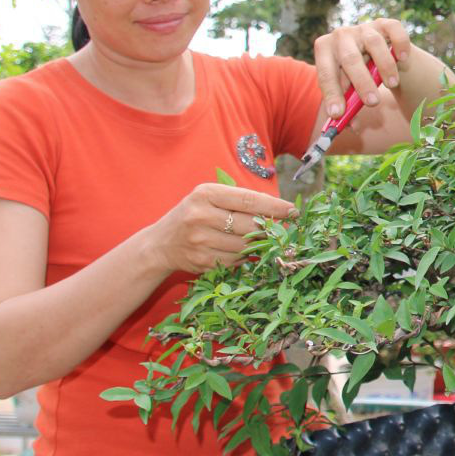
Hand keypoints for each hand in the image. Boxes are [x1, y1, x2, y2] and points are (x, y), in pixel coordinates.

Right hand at [148, 183, 296, 273]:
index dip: (275, 206)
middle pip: (250, 225)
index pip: (249, 200)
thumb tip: (280, 210)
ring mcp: (200, 240)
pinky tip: (239, 250)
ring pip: (245, 246)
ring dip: (258, 244)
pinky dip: (243, 257)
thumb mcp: (210, 197)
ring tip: (260, 239)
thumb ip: (239, 200)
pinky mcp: (202, 261)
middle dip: (270, 228)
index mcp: (206, 194)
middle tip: (282, 229)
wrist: (160, 244)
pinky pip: (236, 261)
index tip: (294, 210)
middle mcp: (201, 215)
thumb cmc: (194, 215)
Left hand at [312, 18, 411, 115]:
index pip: (325, 72)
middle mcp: (341, 35)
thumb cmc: (356, 75)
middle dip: (361, 83)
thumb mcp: (348, 89)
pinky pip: (395, 31)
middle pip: (350, 58)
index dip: (331, 94)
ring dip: (385, 67)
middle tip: (372, 103)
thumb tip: (352, 126)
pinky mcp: (386, 24)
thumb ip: (349, 106)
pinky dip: (400, 45)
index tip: (338, 114)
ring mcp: (364, 27)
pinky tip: (403, 59)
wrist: (375, 54)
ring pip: (374, 44)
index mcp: (324, 49)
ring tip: (392, 85)